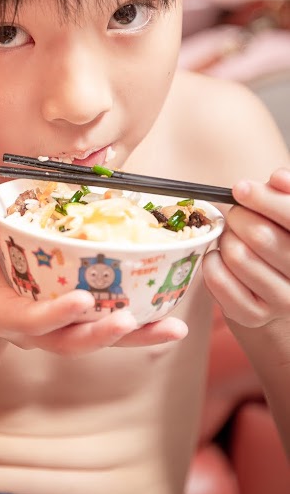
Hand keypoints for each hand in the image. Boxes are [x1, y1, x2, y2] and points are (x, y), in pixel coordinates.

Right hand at [0, 168, 187, 354]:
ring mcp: (59, 333)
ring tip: (172, 329)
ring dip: (136, 338)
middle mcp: (35, 333)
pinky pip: (111, 332)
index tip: (82, 300)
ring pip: (98, 342)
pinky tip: (172, 322)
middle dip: (101, 334)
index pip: (31, 321)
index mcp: (4, 315)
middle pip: (71, 342)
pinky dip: (142, 330)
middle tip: (128, 320)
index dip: (56, 314)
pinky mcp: (78, 327)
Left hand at [203, 168, 289, 327]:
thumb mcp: (285, 213)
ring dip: (226, 240)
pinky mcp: (253, 316)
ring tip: (232, 238)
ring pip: (238, 257)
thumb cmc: (279, 238)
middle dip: (239, 218)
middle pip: (261, 237)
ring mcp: (283, 301)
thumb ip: (284, 192)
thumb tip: (278, 178)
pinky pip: (219, 280)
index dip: (265, 200)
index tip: (240, 188)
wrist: (275, 286)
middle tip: (236, 216)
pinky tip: (219, 258)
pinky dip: (211, 262)